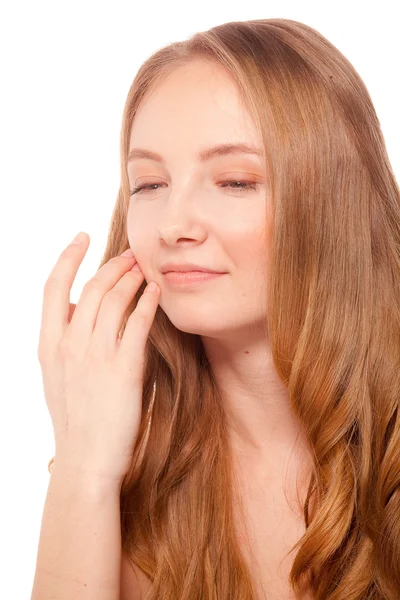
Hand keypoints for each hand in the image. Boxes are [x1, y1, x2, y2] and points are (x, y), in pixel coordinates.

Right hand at [37, 232, 159, 483]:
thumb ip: (63, 341)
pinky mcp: (124, 369)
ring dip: (132, 278)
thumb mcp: (57, 377)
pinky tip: (158, 292)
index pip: (52, 287)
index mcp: (49, 344)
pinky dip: (148, 302)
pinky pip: (137, 323)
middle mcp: (70, 345)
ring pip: (115, 300)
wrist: (87, 460)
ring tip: (145, 268)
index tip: (81, 237)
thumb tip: (75, 308)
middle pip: (92, 288)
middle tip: (131, 254)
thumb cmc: (75, 419)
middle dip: (113, 265)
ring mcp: (96, 356)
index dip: (68, 257)